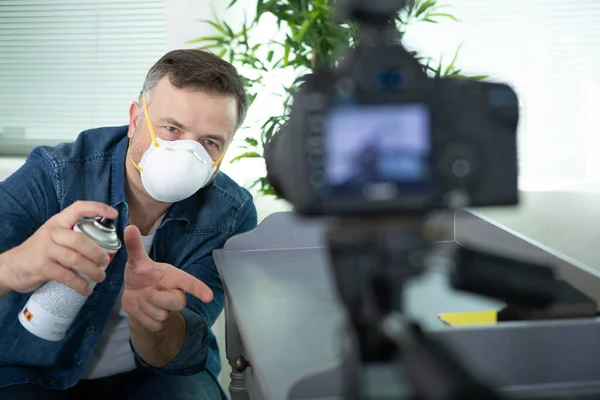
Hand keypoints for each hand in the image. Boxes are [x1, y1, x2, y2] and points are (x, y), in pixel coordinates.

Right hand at [0, 201, 117, 295]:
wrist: (10, 267)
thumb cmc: (39, 251)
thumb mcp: (53, 236)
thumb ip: (72, 236)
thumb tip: (103, 243)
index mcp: (58, 222)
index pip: (78, 208)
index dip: (97, 208)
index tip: (114, 215)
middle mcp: (52, 232)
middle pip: (80, 240)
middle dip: (97, 252)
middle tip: (106, 261)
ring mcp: (45, 250)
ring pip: (75, 259)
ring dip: (92, 270)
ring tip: (100, 277)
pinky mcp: (41, 267)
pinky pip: (66, 276)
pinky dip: (79, 284)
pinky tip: (86, 289)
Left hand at [122, 225, 212, 331]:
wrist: (133, 293)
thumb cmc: (140, 274)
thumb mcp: (136, 261)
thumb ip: (135, 246)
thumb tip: (129, 227)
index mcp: (174, 276)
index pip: (190, 283)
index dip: (200, 289)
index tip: (209, 297)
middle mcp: (176, 292)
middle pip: (178, 302)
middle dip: (158, 298)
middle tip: (147, 291)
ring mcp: (170, 309)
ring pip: (162, 315)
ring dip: (146, 307)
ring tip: (142, 297)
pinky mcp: (160, 322)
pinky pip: (153, 324)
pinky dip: (142, 317)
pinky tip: (141, 308)